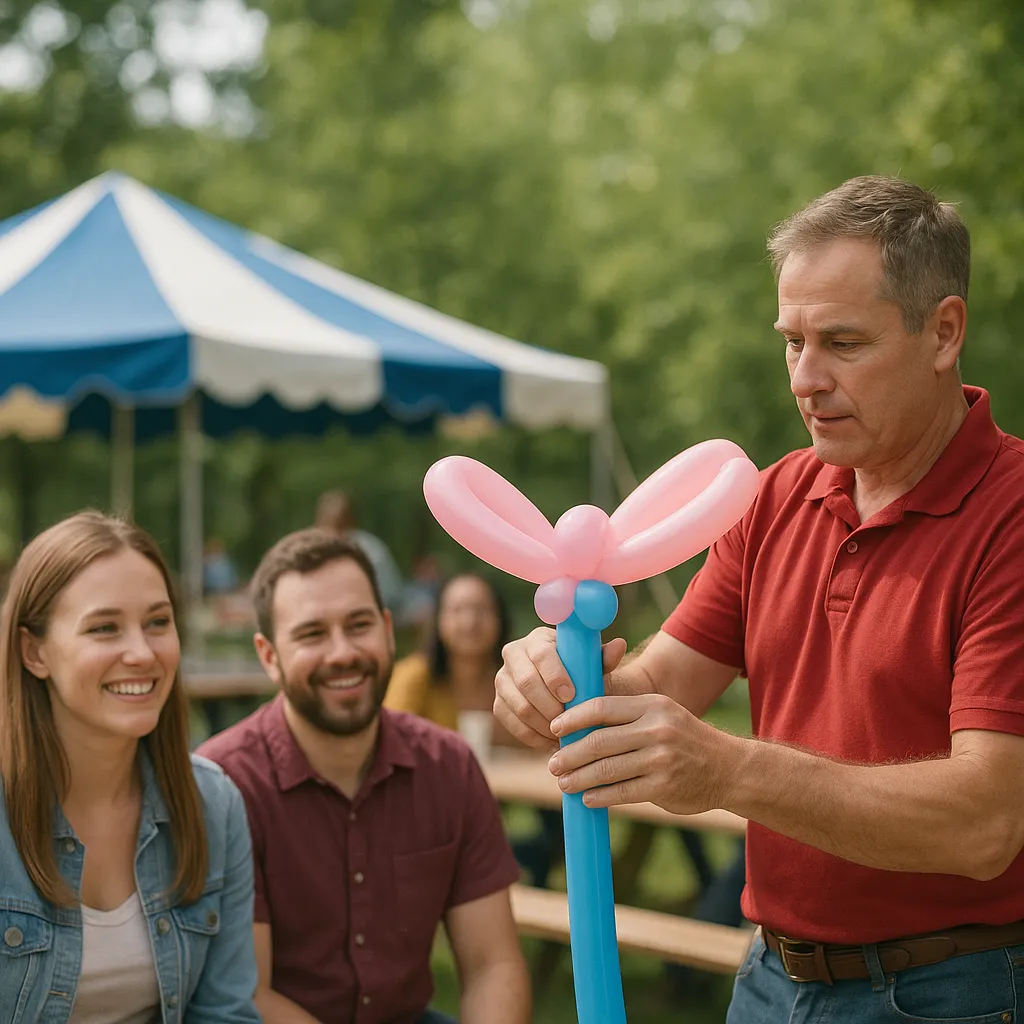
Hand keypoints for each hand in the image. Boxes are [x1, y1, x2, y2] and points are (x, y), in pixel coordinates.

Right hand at [493, 627, 626, 752]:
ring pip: (518, 706)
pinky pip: (512, 724)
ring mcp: (502, 680)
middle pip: (525, 682)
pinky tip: (553, 742)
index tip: (571, 695)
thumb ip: (604, 658)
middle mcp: (513, 655)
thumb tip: (619, 646)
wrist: (565, 689)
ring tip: (564, 733)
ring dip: (543, 723)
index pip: (541, 654)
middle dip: (549, 705)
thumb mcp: (592, 666)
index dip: (555, 676)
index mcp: (537, 639)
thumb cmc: (581, 673)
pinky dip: (534, 737)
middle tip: (569, 721)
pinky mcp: (499, 704)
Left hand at [546, 693, 741, 814]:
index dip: (573, 719)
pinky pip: (623, 792)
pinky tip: (587, 798)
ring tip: (564, 784)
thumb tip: (578, 727)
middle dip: (570, 754)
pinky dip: (601, 796)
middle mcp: (656, 729)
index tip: (554, 729)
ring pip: (607, 769)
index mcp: (651, 705)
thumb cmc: (683, 738)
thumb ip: (626, 716)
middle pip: (599, 741)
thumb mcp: (661, 714)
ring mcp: (661, 759)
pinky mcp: (664, 786)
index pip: (601, 708)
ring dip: (579, 778)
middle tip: (553, 764)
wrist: (729, 768)